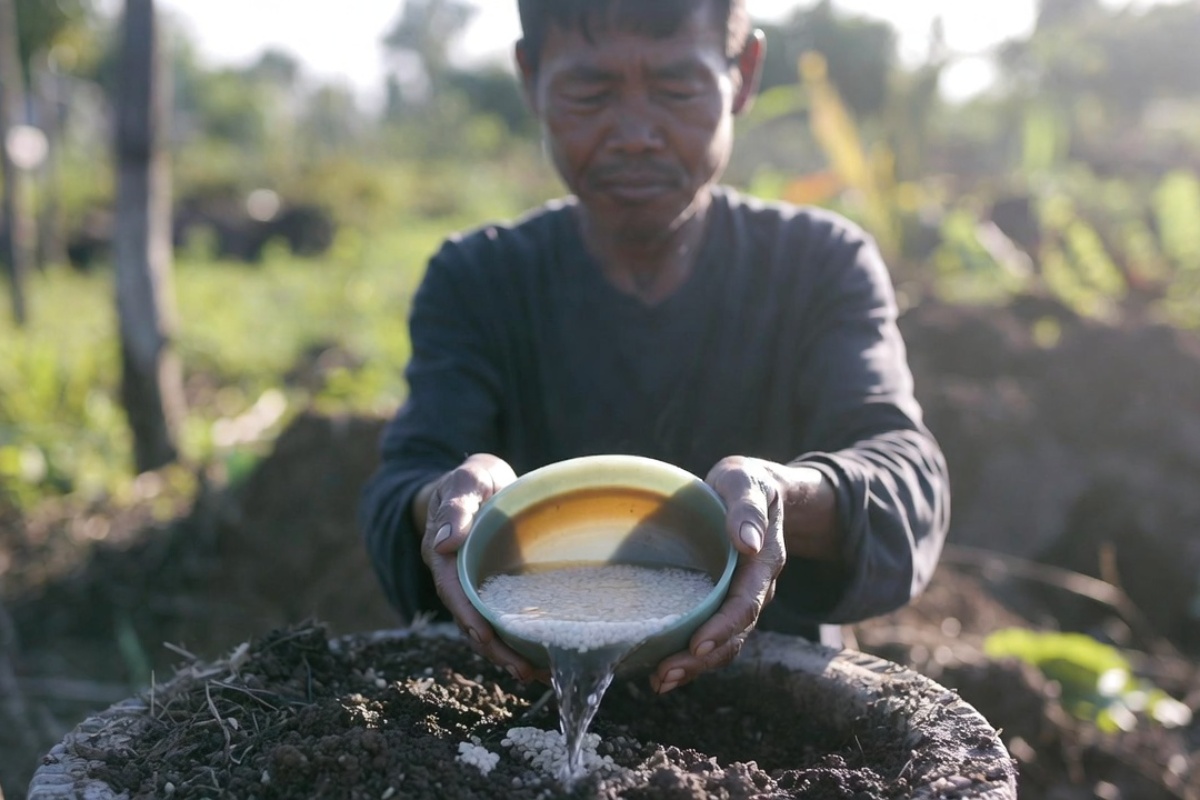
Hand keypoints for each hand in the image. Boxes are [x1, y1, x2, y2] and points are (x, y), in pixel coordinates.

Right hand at [419, 454, 536, 681]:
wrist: (482, 480)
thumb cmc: (473, 478)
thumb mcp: (466, 481)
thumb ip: (456, 506)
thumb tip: (444, 542)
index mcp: (442, 555)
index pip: (452, 592)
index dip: (468, 617)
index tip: (485, 638)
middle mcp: (455, 576)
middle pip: (469, 620)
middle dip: (493, 648)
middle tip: (522, 671)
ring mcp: (473, 585)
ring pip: (485, 626)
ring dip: (507, 653)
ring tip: (535, 675)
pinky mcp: (492, 588)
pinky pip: (500, 617)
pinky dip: (517, 638)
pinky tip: (541, 656)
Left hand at [650, 456, 786, 693]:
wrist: (755, 488)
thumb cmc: (746, 481)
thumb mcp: (746, 481)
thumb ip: (747, 507)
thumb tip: (748, 542)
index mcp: (764, 561)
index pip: (746, 603)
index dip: (723, 627)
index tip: (697, 645)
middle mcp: (757, 587)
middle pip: (735, 634)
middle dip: (701, 659)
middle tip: (665, 675)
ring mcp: (741, 597)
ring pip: (725, 642)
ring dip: (694, 666)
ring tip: (660, 681)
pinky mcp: (723, 601)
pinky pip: (713, 634)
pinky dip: (691, 655)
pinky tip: (663, 668)